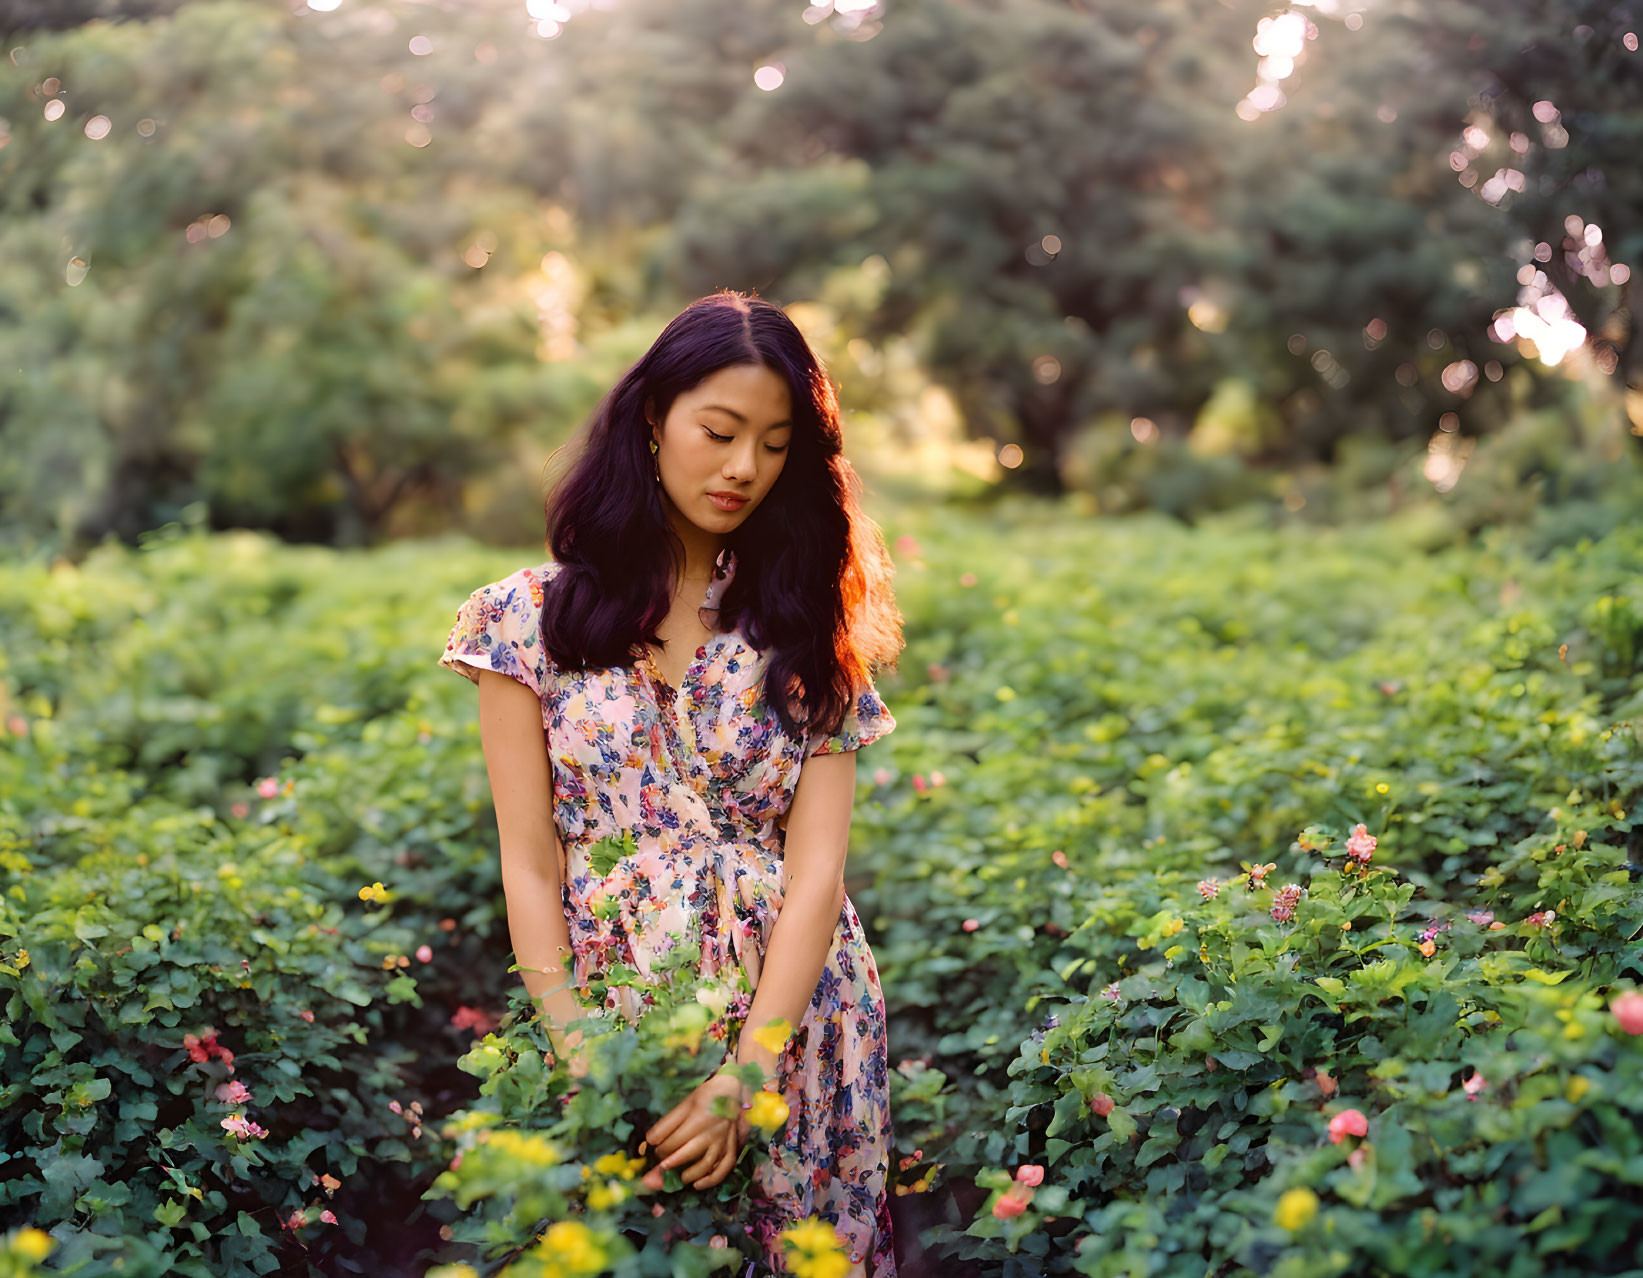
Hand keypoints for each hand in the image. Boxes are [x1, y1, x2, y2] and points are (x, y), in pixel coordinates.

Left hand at [642, 1069, 750, 1190]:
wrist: (733, 1091)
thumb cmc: (705, 1096)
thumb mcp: (684, 1104)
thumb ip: (667, 1123)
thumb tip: (649, 1142)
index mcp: (697, 1117)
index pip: (671, 1139)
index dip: (657, 1147)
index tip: (653, 1147)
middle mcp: (711, 1130)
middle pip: (685, 1152)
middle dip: (668, 1162)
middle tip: (661, 1164)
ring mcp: (723, 1140)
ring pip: (705, 1164)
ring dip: (688, 1174)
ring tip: (679, 1176)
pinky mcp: (732, 1146)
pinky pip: (724, 1167)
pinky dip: (711, 1180)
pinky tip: (697, 1184)